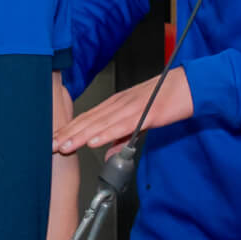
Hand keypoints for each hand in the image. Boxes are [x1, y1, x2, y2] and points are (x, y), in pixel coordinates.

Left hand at [53, 70, 192, 153]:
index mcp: (116, 105)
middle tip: (49, 146)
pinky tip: (94, 141)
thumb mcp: (140, 121)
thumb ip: (122, 138)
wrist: (190, 85)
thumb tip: (108, 154)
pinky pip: (123, 125)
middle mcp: (119, 104)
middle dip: (68, 134)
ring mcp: (131, 108)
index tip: (53, 140)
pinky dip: (107, 134)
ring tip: (65, 146)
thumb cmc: (166, 99)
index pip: (87, 119)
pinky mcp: (146, 114)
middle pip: (89, 121)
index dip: (69, 130)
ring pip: (101, 124)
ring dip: (81, 136)